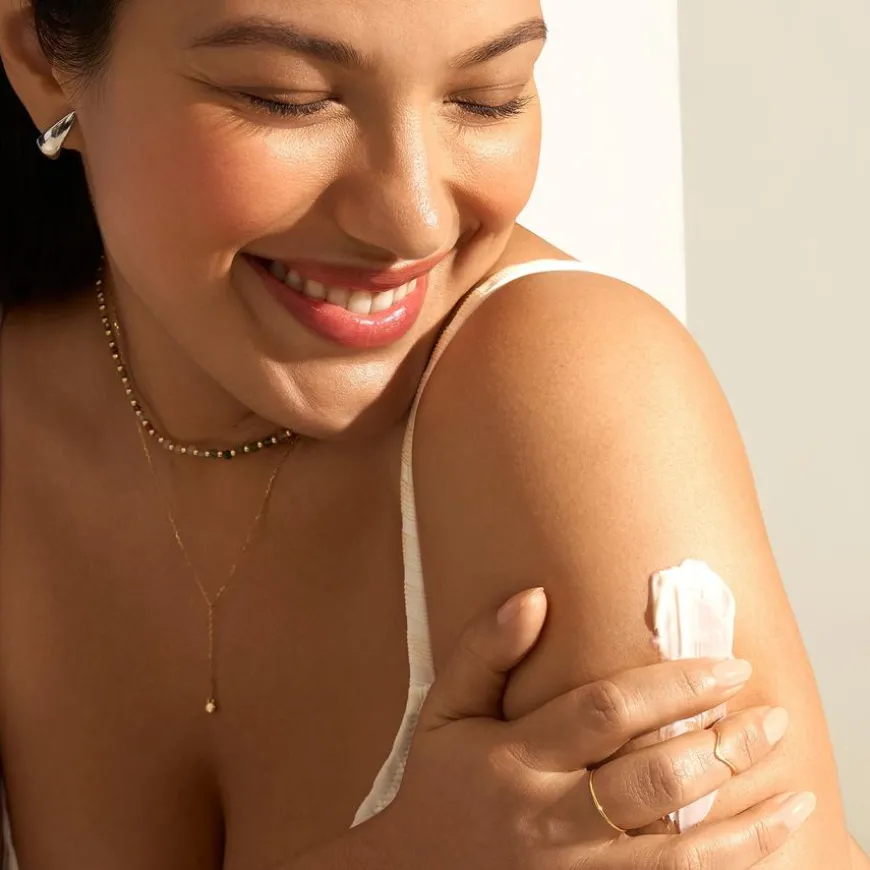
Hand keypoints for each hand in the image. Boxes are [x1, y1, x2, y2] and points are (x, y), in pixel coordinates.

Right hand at [371, 587, 815, 868]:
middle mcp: (550, 819)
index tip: (726, 666)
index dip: (673, 686)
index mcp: (515, 759)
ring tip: (792, 785)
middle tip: (769, 717)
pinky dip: (725, 866)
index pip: (605, 713)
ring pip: (676, 852)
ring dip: (742, 818)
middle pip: (651, 781)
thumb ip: (485, 650)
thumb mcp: (446, 710)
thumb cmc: (439, 786)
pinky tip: (760, 842)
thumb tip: (534, 596)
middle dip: (721, 746)